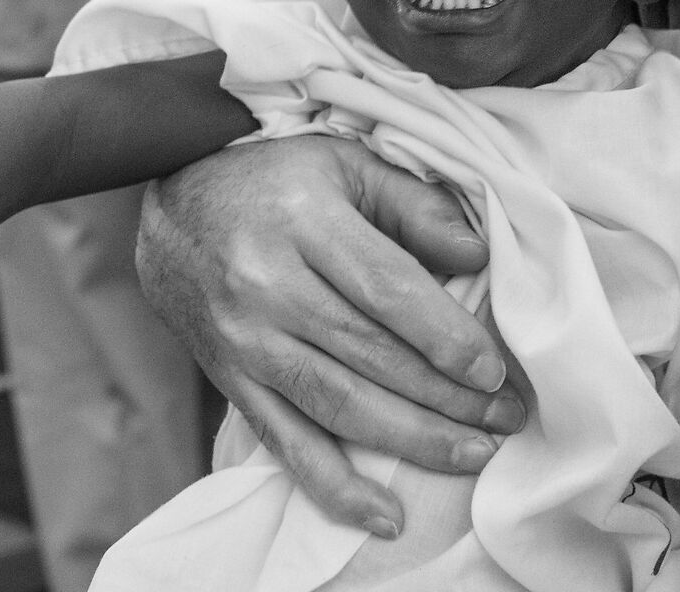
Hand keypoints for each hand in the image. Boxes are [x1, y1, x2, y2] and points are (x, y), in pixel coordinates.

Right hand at [137, 135, 524, 534]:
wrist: (174, 207)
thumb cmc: (276, 180)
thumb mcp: (345, 164)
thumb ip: (412, 206)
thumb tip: (476, 256)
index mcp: (302, 221)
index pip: (385, 290)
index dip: (444, 337)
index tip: (492, 370)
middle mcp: (266, 285)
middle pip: (370, 354)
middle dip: (448, 397)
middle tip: (505, 418)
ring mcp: (244, 340)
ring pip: (338, 405)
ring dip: (412, 440)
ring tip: (474, 452)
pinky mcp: (230, 379)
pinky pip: (285, 443)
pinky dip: (334, 487)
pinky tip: (384, 515)